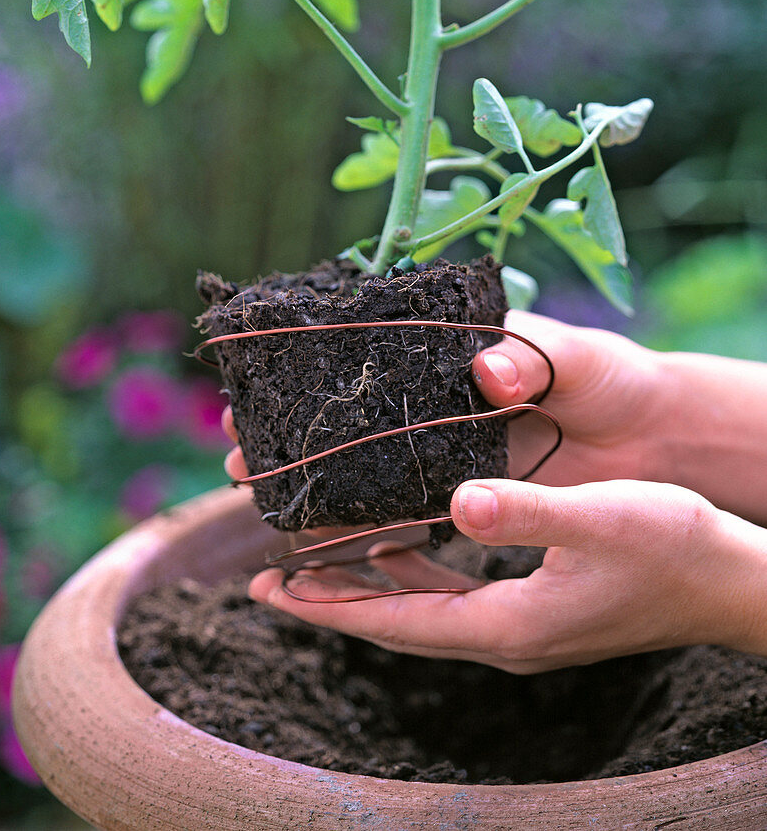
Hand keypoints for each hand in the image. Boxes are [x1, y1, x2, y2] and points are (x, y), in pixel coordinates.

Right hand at [221, 310, 664, 486]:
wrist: (657, 435)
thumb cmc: (612, 376)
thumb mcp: (576, 356)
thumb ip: (534, 357)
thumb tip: (488, 371)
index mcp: (449, 354)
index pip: (363, 357)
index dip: (308, 370)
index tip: (254, 382)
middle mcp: (436, 403)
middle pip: (348, 419)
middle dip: (291, 434)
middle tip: (235, 451)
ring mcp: (449, 454)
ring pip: (367, 470)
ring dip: (316, 486)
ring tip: (261, 498)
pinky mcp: (471, 497)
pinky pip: (411, 514)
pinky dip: (370, 526)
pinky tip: (327, 538)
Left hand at [248, 477, 766, 671]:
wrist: (731, 581)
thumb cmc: (676, 547)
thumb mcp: (600, 519)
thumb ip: (527, 514)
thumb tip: (455, 505)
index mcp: (510, 625)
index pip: (396, 622)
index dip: (330, 606)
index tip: (270, 588)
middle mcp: (507, 637)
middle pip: (396, 620)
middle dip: (332, 599)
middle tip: (269, 576)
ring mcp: (523, 625)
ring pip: (421, 606)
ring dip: (368, 584)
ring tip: (315, 560)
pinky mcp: (539, 606)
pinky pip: (455, 592)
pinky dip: (415, 571)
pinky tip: (402, 539)